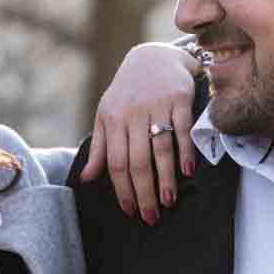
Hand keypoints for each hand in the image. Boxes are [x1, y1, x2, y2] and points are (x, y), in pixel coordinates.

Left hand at [79, 43, 198, 223]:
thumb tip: (86, 179)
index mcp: (112, 120)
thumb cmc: (127, 93)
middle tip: (151, 217)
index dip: (123, 190)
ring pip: (160, 148)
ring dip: (165, 178)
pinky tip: (187, 172)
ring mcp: (157, 105)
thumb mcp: (107, 115)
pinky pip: (183, 129)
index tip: (130, 211)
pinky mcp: (179, 98)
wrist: (153, 57)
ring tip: (168, 201)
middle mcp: (133, 114)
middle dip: (144, 193)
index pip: (115, 163)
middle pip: (138, 161)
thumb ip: (100, 148)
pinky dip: (185, 151)